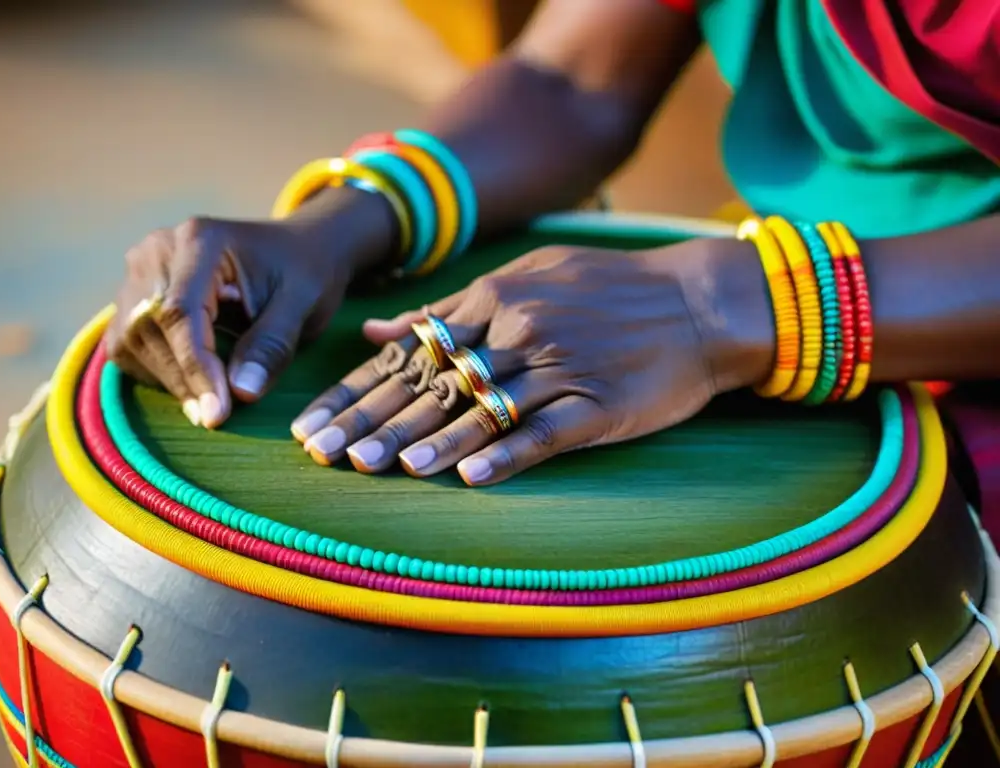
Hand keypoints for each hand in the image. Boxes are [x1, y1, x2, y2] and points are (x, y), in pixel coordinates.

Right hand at [105, 187, 393, 428]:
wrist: (296, 247)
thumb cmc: (304, 271)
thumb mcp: (304, 302)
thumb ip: (272, 343)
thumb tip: (241, 392)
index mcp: (200, 240)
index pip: (180, 311)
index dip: (195, 366)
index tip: (217, 412)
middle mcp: (158, 249)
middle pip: (148, 325)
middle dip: (182, 379)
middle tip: (216, 416)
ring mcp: (141, 270)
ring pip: (131, 337)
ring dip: (168, 379)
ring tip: (210, 404)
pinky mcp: (135, 294)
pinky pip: (127, 342)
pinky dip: (156, 371)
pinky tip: (193, 382)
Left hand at [290, 238, 773, 484]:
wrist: (696, 301)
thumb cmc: (606, 289)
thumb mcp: (525, 276)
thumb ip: (448, 306)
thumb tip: (377, 329)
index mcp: (493, 300)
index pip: (408, 352)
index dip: (354, 391)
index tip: (309, 424)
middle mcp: (517, 331)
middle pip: (431, 384)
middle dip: (371, 421)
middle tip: (322, 456)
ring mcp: (558, 369)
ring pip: (480, 410)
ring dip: (427, 441)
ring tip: (379, 468)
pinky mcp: (597, 406)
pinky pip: (544, 434)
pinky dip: (507, 455)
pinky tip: (469, 479)